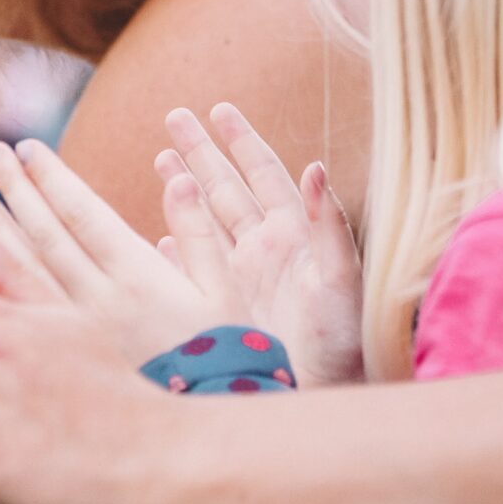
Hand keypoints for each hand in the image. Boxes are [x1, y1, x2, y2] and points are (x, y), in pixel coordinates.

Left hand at [0, 137, 211, 362]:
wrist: (205, 430)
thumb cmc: (226, 360)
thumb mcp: (225, 293)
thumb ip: (199, 234)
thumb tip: (181, 178)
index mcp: (140, 277)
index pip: (85, 215)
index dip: (54, 178)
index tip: (27, 147)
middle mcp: (100, 300)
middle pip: (49, 234)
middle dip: (17, 189)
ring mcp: (76, 332)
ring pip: (28, 270)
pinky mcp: (65, 360)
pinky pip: (22, 311)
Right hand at [157, 103, 362, 385]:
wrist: (327, 393)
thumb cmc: (343, 340)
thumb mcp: (340, 280)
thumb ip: (330, 226)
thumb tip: (318, 168)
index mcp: (294, 234)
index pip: (263, 174)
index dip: (242, 141)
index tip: (219, 109)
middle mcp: (265, 249)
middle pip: (227, 188)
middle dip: (202, 151)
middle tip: (174, 116)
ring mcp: (242, 276)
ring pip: (207, 220)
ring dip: (184, 190)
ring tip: (159, 158)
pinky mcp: (224, 304)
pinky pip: (194, 268)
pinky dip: (176, 249)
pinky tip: (159, 235)